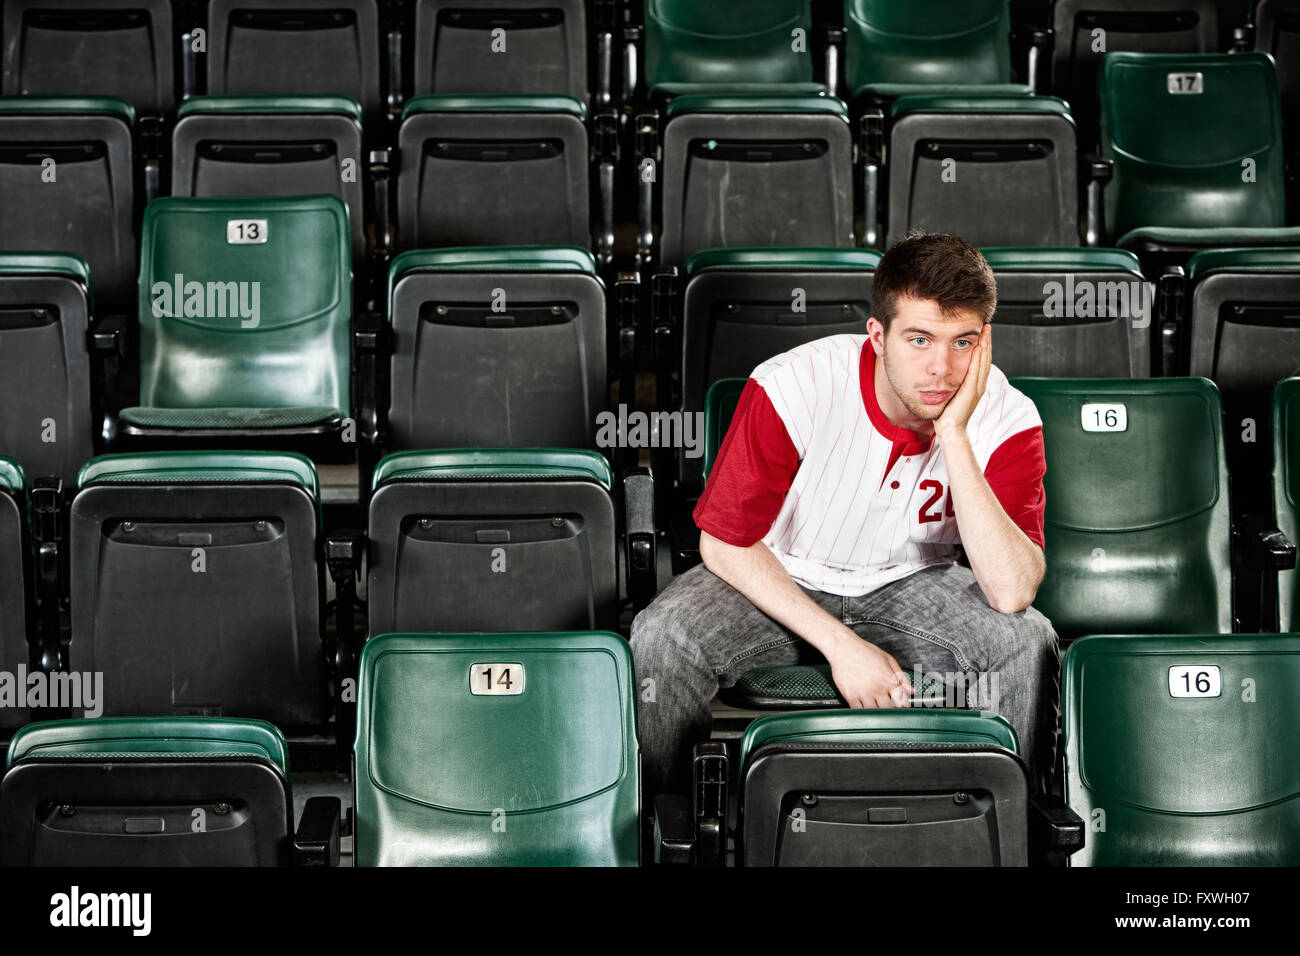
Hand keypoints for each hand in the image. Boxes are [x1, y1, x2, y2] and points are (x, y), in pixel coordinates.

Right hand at [826, 632, 914, 708]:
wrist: (843, 647)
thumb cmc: (864, 651)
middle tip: (890, 712)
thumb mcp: (888, 659)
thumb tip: (912, 690)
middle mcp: (877, 687)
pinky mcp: (851, 695)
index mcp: (888, 679)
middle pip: (889, 709)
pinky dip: (862, 715)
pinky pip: (858, 712)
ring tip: (877, 712)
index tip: (902, 708)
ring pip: (874, 713)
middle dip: (891, 712)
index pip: (902, 700)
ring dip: (877, 715)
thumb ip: (901, 676)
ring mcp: (864, 693)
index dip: (904, 707)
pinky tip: (864, 711)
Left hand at [936, 324, 991, 438]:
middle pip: (985, 359)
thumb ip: (952, 382)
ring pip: (983, 363)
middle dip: (987, 342)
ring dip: (985, 346)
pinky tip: (978, 348)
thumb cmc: (948, 414)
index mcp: (975, 385)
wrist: (950, 429)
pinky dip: (978, 359)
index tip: (982, 333)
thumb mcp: (951, 393)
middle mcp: (979, 385)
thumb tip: (944, 372)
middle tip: (986, 327)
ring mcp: (976, 388)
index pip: (981, 362)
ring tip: (985, 332)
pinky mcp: (971, 392)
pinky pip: (975, 372)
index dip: (983, 347)